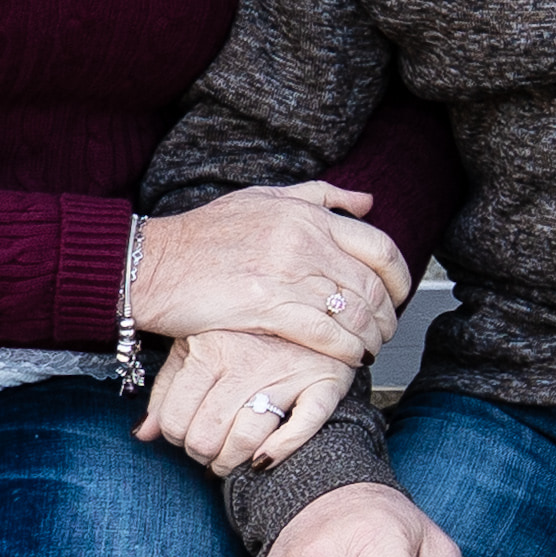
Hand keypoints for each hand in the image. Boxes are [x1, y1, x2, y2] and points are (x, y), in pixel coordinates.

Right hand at [136, 181, 410, 361]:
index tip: (399, 294)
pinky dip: (346, 351)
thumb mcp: (263, 197)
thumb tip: (367, 202)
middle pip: (372, 284)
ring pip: (354, 313)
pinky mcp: (268, 307)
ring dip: (370, 337)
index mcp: (307, 214)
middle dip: (388, 314)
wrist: (155, 262)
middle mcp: (304, 240)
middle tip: (386, 330)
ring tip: (369, 349)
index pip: (379, 245)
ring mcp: (287, 274)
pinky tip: (349, 360)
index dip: (400, 276)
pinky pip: (326, 335)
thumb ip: (319, 196)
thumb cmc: (205, 234)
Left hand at [140, 325, 356, 473]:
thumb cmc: (243, 326)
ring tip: (229, 459)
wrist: (309, 295)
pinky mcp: (325, 383)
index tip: (183, 436)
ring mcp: (288, 373)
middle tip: (207, 450)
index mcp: (211, 348)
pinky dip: (279, 451)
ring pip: (245, 439)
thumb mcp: (195, 343)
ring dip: (231, 461)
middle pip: (206, 435)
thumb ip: (166, 388)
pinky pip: (301, 428)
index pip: (174, 419)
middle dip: (201, 453)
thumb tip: (143, 434)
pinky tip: (262, 460)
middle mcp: (247, 361)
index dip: (174, 437)